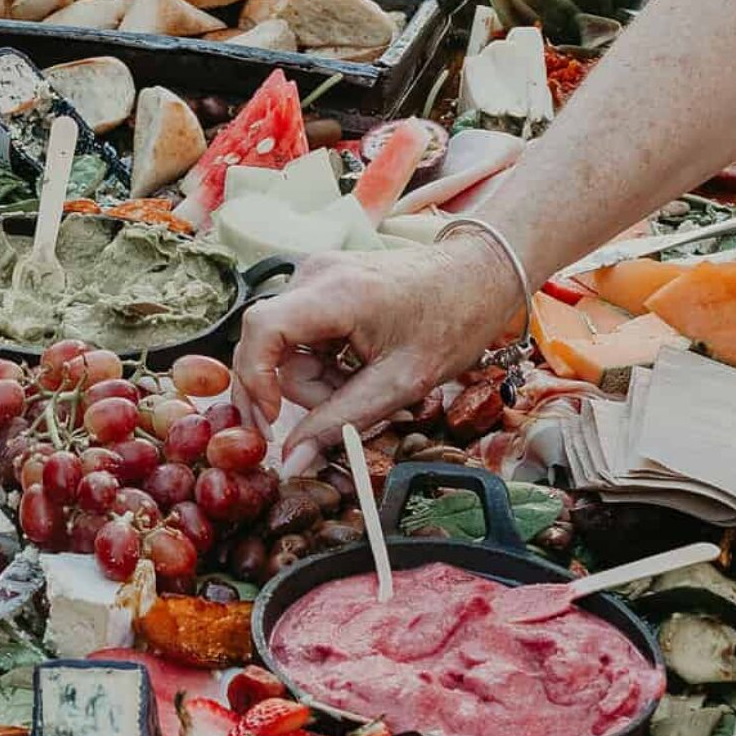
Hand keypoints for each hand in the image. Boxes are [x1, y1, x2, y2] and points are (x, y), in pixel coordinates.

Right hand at [232, 237, 525, 473]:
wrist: (480, 276)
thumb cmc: (452, 321)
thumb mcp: (400, 384)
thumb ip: (341, 423)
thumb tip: (292, 460)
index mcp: (334, 293)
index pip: (260, 331)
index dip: (255, 380)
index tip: (273, 419)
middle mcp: (315, 275)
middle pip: (273, 350)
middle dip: (304, 391)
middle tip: (351, 405)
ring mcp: (316, 275)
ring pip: (286, 349)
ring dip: (317, 379)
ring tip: (366, 382)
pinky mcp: (321, 283)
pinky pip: (301, 336)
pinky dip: (323, 362)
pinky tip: (359, 366)